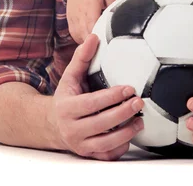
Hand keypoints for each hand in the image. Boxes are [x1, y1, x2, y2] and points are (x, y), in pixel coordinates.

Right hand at [53, 33, 144, 159]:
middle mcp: (72, 129)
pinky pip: (106, 156)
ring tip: (140, 120)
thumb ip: (82, 57)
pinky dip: (120, 148)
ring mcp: (80, 144)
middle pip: (101, 124)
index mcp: (68, 108)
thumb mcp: (70, 76)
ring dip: (126, 132)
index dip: (112, 97)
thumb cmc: (67, 96)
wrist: (52, 124)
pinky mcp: (88, 154)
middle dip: (123, 113)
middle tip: (139, 102)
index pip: (92, 103)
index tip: (129, 88)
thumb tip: (93, 36)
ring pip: (105, 143)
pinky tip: (131, 136)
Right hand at [67, 0, 116, 43]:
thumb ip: (114, 7)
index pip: (94, 28)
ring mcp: (73, 17)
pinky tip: (87, 39)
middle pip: (85, 35)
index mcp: (91, 7)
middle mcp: (80, 14)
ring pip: (78, 37)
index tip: (106, 44)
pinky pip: (73, 34)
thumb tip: (120, 20)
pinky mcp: (69, 19)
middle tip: (102, 48)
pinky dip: (80, 39)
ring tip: (95, 45)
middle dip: (93, 43)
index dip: (99, 38)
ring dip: (86, 42)